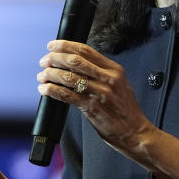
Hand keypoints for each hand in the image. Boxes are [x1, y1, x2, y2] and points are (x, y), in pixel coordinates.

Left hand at [37, 39, 153, 154]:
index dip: (65, 45)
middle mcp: (108, 78)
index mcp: (114, 69)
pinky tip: (45, 90)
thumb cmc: (126, 110)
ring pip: (68, 77)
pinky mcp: (92, 108)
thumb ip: (101, 73)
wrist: (136, 132)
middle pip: (74, 61)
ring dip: (50, 75)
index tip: (52, 46)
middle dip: (54, 59)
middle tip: (44, 62)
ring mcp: (100, 93)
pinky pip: (67, 95)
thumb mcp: (119, 84)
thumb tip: (76, 64)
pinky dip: (52, 91)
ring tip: (42, 77)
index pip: (85, 50)